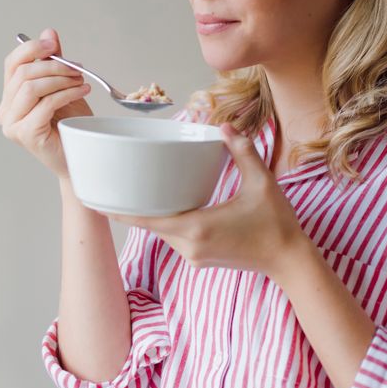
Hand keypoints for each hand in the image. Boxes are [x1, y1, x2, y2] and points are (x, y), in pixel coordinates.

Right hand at [0, 27, 92, 179]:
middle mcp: (5, 111)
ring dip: (60, 79)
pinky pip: (45, 104)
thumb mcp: (63, 87)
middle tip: (77, 69)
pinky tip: (82, 92)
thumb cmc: (71, 126)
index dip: (31, 48)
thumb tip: (49, 32)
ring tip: (80, 82)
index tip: (53, 44)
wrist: (79, 160)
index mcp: (9, 98)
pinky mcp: (25, 134)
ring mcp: (12, 124)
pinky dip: (66, 93)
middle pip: (23, 73)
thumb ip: (53, 62)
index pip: (12, 64)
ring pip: (31, 87)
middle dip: (54, 66)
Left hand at [104, 123, 311, 283]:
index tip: (96, 201)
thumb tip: (226, 127)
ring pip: (162, 233)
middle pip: (150, 226)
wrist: (290, 261)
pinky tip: (168, 207)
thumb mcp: (262, 183)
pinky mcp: (200, 260)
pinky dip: (167, 224)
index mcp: (198, 227)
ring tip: (137, 195)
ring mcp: (194, 256)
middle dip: (131, 209)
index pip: (148, 220)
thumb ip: (242, 152)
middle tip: (114, 188)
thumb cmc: (278, 223)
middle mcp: (190, 246)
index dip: (120, 211)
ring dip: (150, 217)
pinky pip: (175, 239)